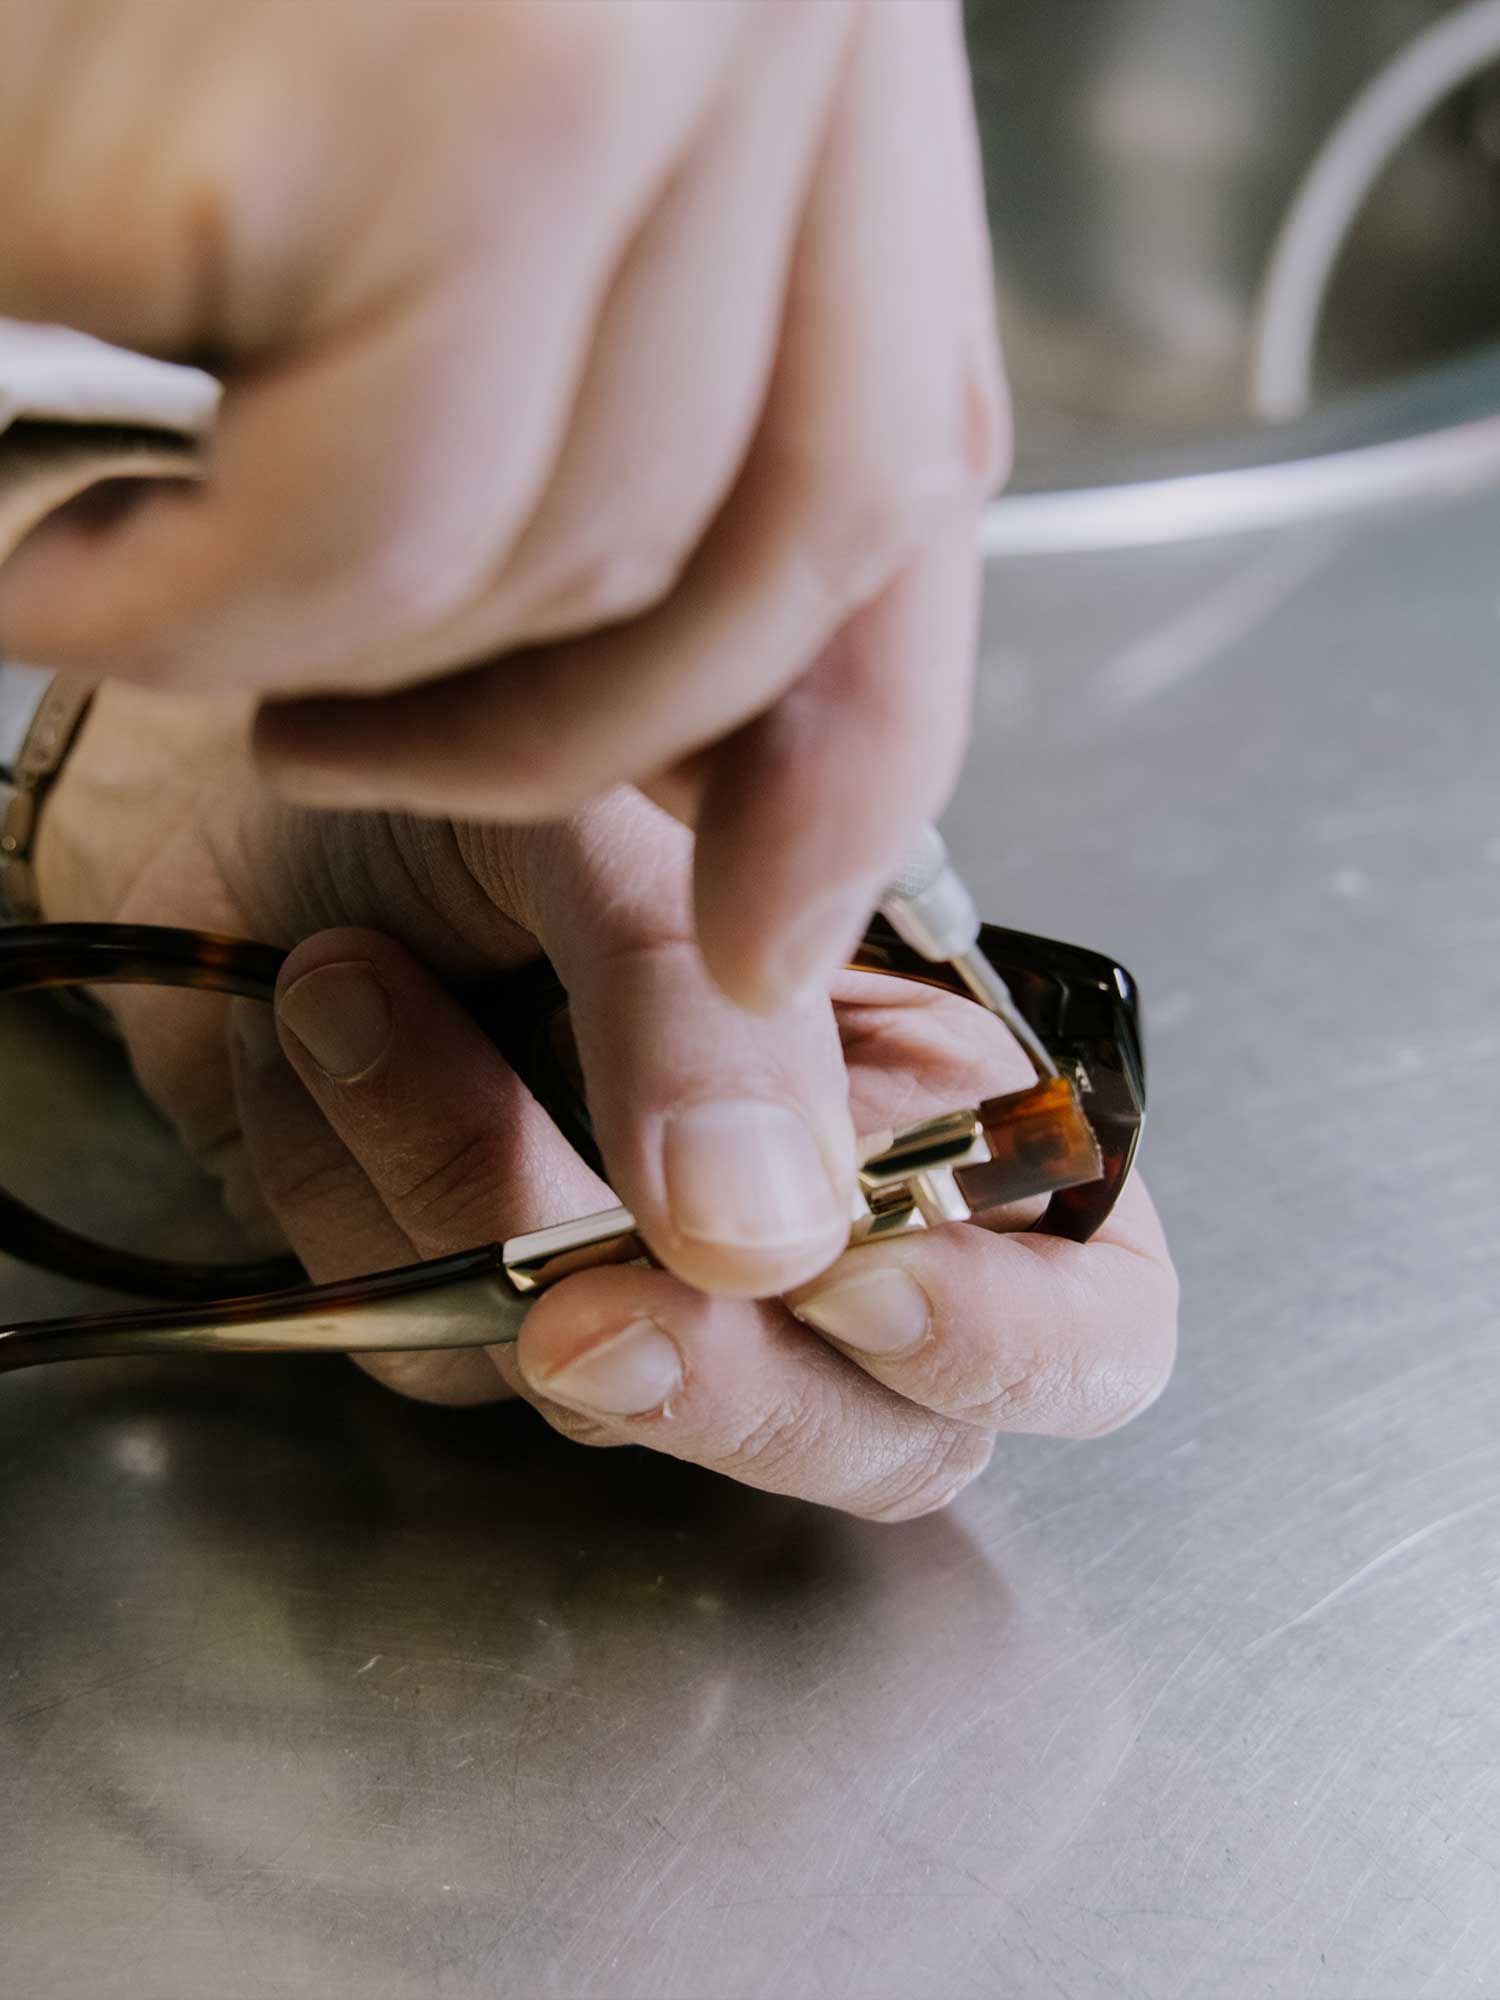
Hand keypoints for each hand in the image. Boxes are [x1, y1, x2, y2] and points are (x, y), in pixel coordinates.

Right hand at [0, 0, 1004, 1012]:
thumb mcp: (459, 102)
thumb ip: (615, 355)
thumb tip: (688, 720)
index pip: (902, 442)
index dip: (847, 735)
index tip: (771, 919)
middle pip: (760, 540)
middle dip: (539, 733)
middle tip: (327, 731)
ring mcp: (627, 48)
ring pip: (554, 561)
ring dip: (296, 643)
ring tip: (112, 579)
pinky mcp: (443, 110)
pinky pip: (349, 534)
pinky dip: (161, 606)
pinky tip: (47, 544)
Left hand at [37, 687, 1175, 1515]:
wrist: (215, 758)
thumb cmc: (466, 738)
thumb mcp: (623, 836)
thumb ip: (715, 1025)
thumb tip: (766, 1247)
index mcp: (928, 1082)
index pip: (1086, 1309)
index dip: (1006, 1343)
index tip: (849, 1281)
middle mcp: (810, 1208)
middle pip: (872, 1436)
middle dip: (727, 1385)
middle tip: (580, 1295)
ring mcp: (638, 1272)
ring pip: (622, 1399)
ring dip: (459, 1192)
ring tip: (352, 984)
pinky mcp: (467, 1309)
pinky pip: (437, 1360)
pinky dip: (345, 1200)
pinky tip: (308, 1032)